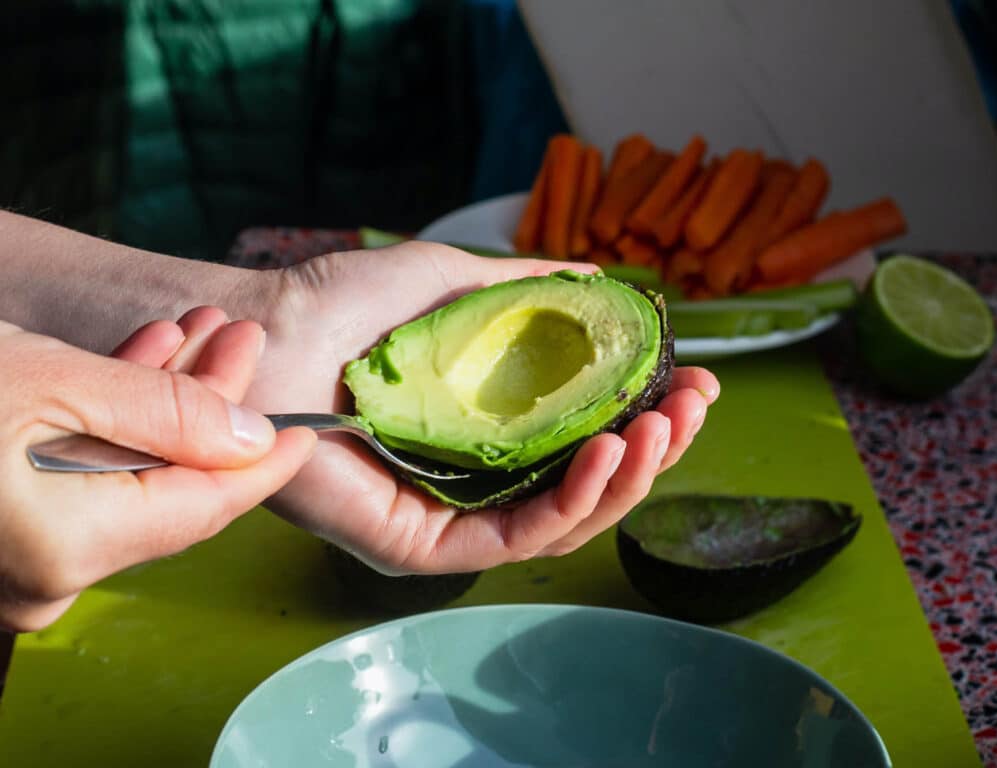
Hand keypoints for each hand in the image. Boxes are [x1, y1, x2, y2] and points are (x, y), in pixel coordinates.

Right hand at [0, 309, 315, 630]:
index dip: (263, 467)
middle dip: (210, 407)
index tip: (306, 434)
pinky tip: (138, 365)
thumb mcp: (54, 382)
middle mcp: (49, 577)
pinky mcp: (7, 535)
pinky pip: (82, 484)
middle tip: (241, 342)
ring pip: (129, 479)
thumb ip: (165, 413)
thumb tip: (250, 438)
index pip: (205, 509)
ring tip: (195, 335)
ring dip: (163, 404)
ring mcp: (25, 563)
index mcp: (69, 548)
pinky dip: (110, 426)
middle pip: (171, 488)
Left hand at [244, 242, 718, 574]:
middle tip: (696, 404)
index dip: (645, 414)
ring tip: (664, 427)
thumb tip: (599, 279)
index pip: (583, 438)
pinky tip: (609, 452)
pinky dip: (572, 502)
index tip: (693, 379)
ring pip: (563, 520)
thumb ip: (526, 291)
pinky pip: (514, 537)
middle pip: (585, 485)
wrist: (265, 331)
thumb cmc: (342, 305)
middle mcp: (473, 481)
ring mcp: (449, 518)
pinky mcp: (421, 547)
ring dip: (628, 476)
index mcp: (485, 431)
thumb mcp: (452, 283)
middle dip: (653, 448)